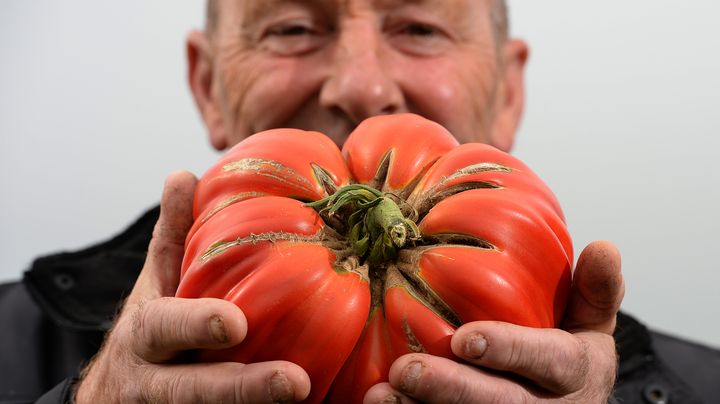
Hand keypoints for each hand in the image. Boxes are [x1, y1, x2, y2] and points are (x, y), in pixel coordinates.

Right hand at [74, 171, 310, 402]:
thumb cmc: (152, 329)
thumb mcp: (155, 281)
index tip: (235, 322)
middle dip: (243, 389)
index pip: (166, 327)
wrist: (116, 397)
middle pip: (193, 390)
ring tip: (306, 398)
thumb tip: (182, 175)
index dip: (197, 324)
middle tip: (295, 382)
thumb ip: (170, 233)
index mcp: (144, 334)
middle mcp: (154, 380)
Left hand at [365, 241, 623, 402]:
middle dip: (453, 390)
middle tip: (406, 370)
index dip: (509, 350)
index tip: (465, 339)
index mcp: (574, 372)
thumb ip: (596, 289)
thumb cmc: (567, 359)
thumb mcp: (590, 324)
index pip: (550, 361)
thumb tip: (604, 246)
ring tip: (381, 395)